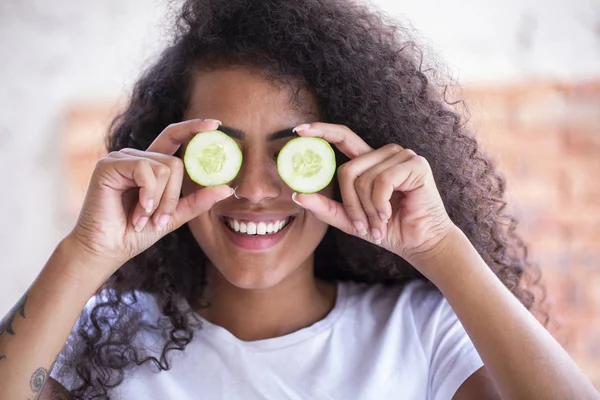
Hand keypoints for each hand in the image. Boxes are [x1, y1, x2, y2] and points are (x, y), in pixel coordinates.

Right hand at [67, 119, 233, 280]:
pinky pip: (146, 170)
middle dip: (173, 197)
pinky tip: (137, 213)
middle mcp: (136, 157)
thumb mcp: (174, 216)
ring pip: (164, 168)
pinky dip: (148, 195)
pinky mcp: (109, 164)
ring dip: (160, 201)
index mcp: (151, 165)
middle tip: (160, 220)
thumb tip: (227, 188)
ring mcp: (121, 158)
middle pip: (176, 163)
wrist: (107, 249)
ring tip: (144, 219)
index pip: (174, 137)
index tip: (216, 124)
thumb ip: (197, 201)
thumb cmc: (135, 233)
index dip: (194, 128)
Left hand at [291, 122, 453, 265]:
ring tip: (380, 223)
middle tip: (362, 225)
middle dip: (351, 204)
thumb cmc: (387, 229)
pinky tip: (390, 214)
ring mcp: (401, 156)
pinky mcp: (415, 164)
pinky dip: (381, 204)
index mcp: (369, 161)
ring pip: (364, 178)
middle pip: (347, 169)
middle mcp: (385, 153)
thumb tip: (297, 195)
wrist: (419, 242)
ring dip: (368, 209)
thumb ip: (324, 207)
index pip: (342, 137)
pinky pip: (382, 181)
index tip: (299, 131)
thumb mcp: (349, 220)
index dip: (321, 131)